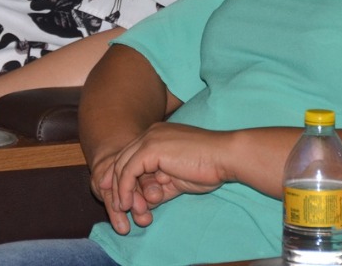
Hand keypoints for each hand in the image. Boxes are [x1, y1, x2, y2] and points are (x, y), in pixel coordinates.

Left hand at [91, 123, 232, 233]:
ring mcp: (150, 139)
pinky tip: (127, 204)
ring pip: (123, 165)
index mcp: (158, 135)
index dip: (123, 177)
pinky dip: (124, 189)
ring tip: (122, 209)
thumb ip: (161, 186)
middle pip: (123, 159)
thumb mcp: (178, 179)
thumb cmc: (209, 167)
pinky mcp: (150, 149)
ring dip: (120, 190)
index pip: (132, 156)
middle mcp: (151, 133)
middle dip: (116, 184)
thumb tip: (145, 201)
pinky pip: (128, 172)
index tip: (120, 196)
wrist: (225, 157)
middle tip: (116, 205)